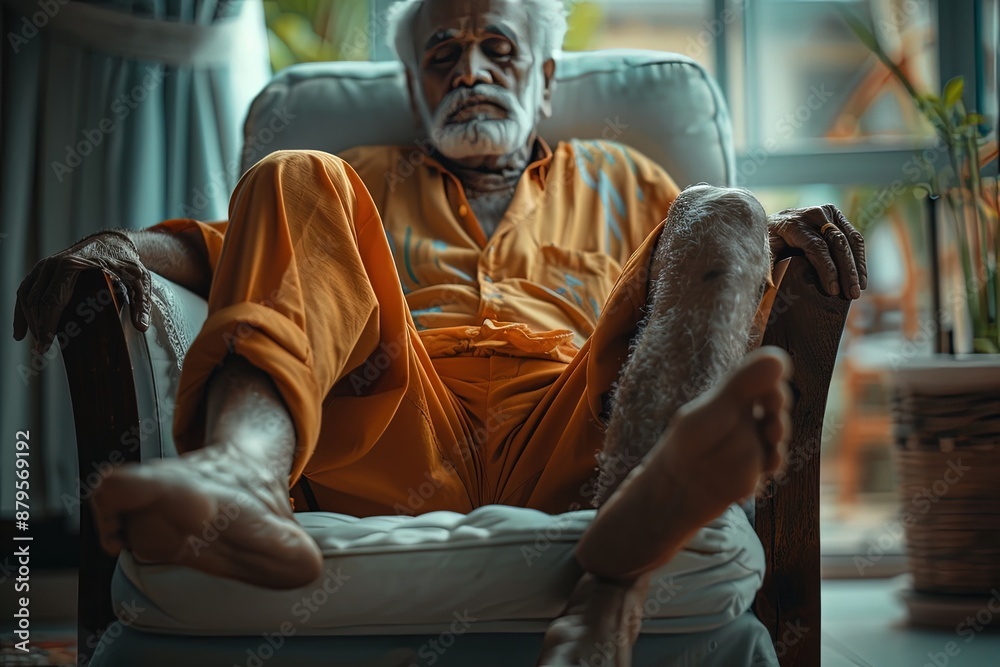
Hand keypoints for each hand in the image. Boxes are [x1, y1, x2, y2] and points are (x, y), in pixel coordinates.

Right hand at [13, 232, 150, 352]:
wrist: (113, 242)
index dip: (46, 325)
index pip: (52, 300)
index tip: (45, 345)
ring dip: (28, 321)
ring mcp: (46, 266)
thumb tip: (141, 327)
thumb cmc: (126, 261)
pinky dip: (21, 310)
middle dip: (37, 327)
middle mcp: (53, 264)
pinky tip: (20, 331)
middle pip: (36, 301)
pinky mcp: (43, 270)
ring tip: (36, 344)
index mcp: (72, 266)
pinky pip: (26, 291)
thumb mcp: (139, 280)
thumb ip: (140, 302)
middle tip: (42, 351)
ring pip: (27, 296)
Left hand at [767, 204, 866, 298]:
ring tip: (858, 290)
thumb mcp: (763, 255)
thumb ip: (766, 270)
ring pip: (850, 239)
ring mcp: (827, 213)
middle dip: (847, 270)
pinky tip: (861, 279)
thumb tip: (770, 291)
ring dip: (857, 266)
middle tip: (851, 295)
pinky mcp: (837, 217)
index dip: (827, 269)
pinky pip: (854, 238)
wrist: (772, 224)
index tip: (833, 291)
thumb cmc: (767, 245)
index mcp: (792, 224)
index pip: (816, 246)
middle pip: (836, 242)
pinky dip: (859, 259)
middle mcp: (811, 214)